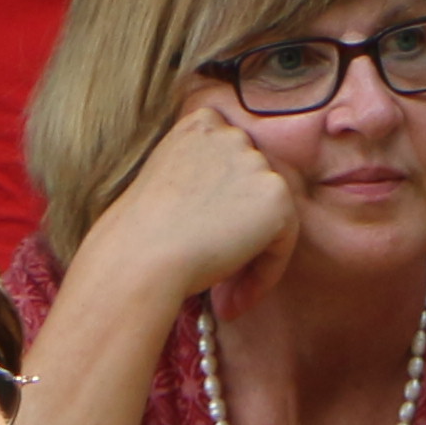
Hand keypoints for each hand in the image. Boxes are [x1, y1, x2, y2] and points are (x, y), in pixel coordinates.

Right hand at [82, 103, 298, 301]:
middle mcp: (231, 133)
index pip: (231, 167)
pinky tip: (235, 301)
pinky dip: (266, 274)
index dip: (225, 211)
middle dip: (240, 236)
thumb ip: (205, 181)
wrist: (141, 255)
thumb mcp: (169, 184)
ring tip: (225, 299)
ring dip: (253, 259)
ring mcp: (256, 161)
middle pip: (253, 191)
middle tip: (219, 283)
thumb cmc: (140, 234)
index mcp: (200, 123)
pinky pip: (284, 242)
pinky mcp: (277, 194)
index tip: (206, 246)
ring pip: (271, 218)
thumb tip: (236, 211)